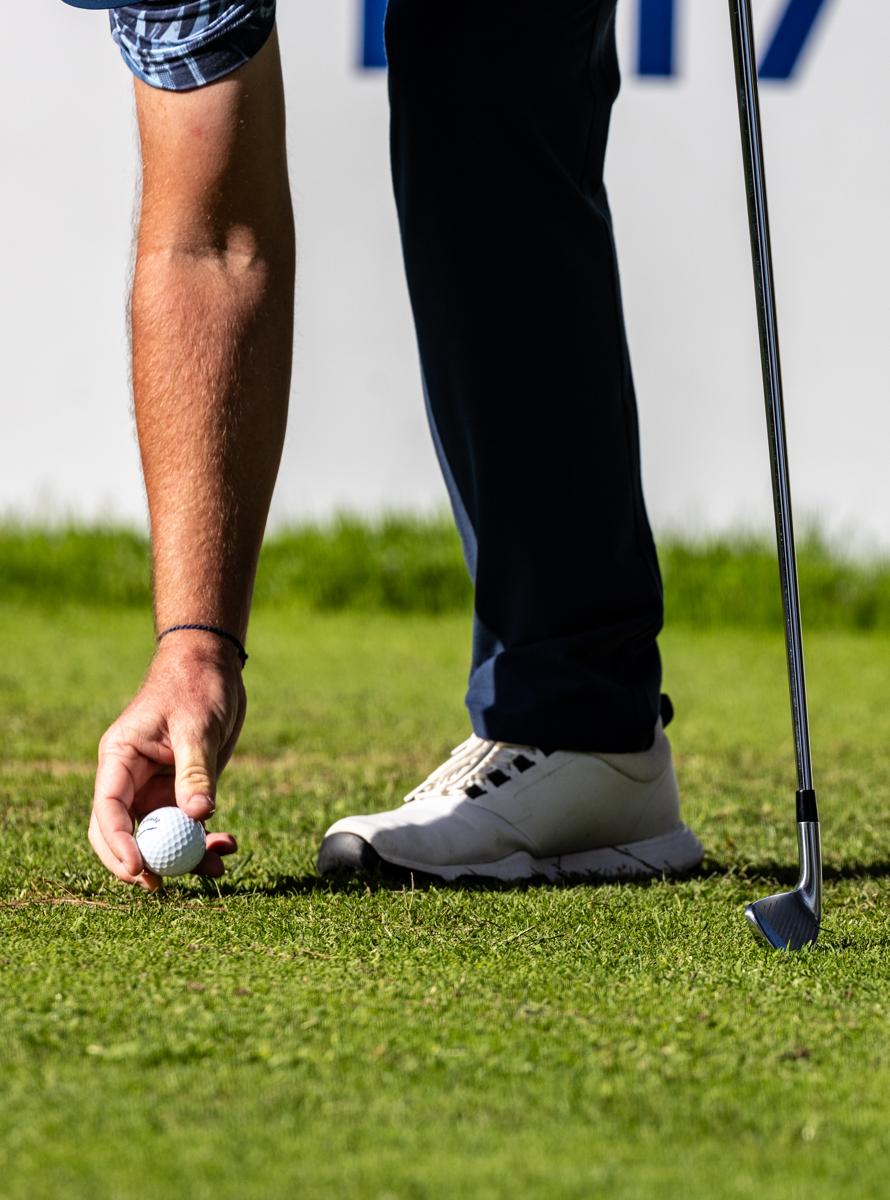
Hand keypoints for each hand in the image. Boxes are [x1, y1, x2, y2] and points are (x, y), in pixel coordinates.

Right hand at [89, 634, 245, 890]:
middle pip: (122, 832)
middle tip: (164, 885)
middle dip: (141, 862)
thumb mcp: (197, 727)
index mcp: (120, 757)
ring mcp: (156, 786)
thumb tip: (199, 816)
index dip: (118, 844)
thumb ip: (196, 771)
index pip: (108, 809)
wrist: (213, 666)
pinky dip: (204, 840)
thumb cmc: (196, 685)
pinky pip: (186, 826)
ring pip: (159, 835)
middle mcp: (132, 777)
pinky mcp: (181, 790)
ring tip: (219, 864)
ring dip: (183, 856)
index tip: (139, 869)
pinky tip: (227, 845)